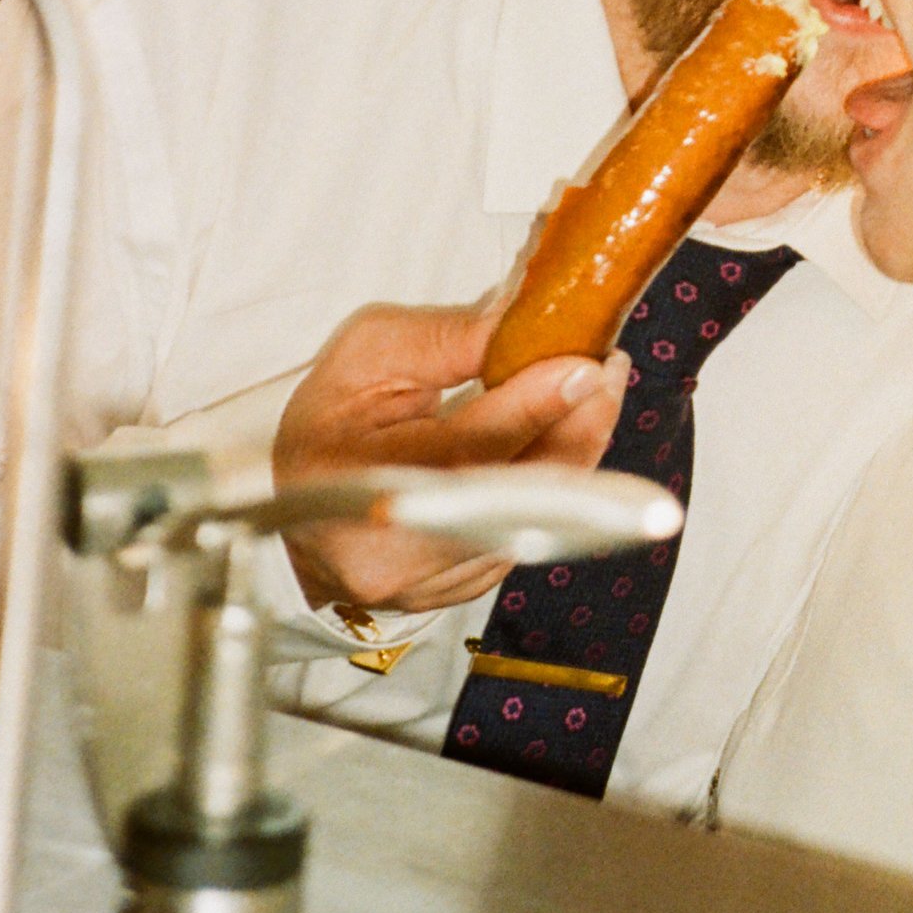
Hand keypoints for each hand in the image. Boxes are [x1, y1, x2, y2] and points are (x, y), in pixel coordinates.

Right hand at [274, 301, 630, 618]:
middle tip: (606, 372)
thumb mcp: (366, 356)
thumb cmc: (330, 424)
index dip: (529, 410)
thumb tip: (522, 323)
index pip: (458, 452)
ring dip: (578, 450)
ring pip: (535, 518)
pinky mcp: (465, 589)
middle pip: (513, 497)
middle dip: (575, 429)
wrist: (306, 504)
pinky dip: (559, 480)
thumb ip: (443, 339)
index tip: (583, 369)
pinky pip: (532, 531)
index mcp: (351, 488)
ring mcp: (433, 585)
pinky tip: (567, 432)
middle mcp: (393, 558)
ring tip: (597, 389)